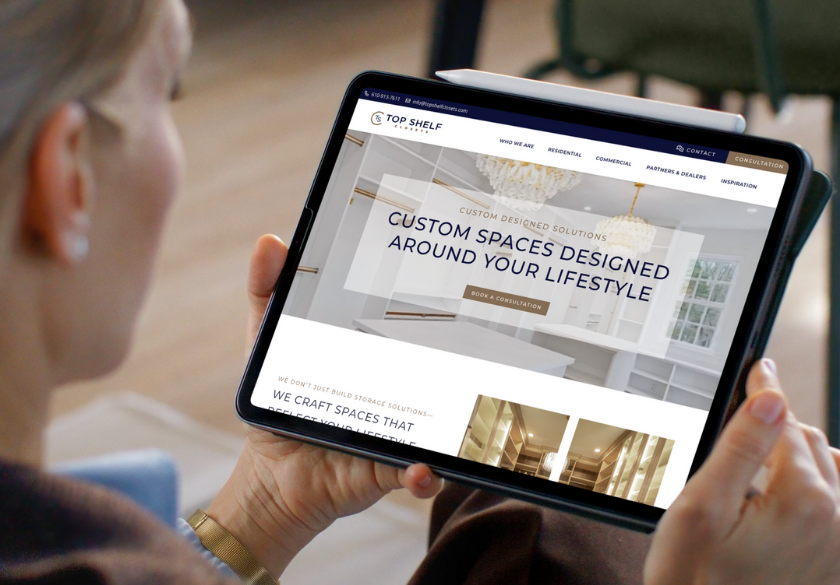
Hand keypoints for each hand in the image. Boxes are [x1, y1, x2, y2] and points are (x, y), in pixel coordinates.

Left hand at [207, 235, 441, 577]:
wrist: (273, 472)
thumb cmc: (277, 402)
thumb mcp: (267, 343)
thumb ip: (267, 292)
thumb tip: (269, 242)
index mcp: (374, 353)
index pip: (410, 325)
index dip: (434, 304)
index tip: (449, 282)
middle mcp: (396, 389)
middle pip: (439, 370)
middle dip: (463, 360)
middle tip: (473, 342)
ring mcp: (398, 431)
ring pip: (442, 425)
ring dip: (457, 423)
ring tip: (461, 417)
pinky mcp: (388, 469)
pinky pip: (416, 473)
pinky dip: (423, 474)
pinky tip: (422, 470)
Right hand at [645, 359, 839, 583]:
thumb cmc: (697, 584)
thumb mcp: (701, 510)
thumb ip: (739, 449)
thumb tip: (769, 400)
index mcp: (803, 500)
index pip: (784, 422)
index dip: (764, 392)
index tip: (759, 368)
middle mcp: (836, 520)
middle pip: (810, 443)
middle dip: (777, 429)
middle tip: (742, 424)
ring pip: (831, 470)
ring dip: (801, 457)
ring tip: (762, 466)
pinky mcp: (835, 563)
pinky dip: (817, 488)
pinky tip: (786, 498)